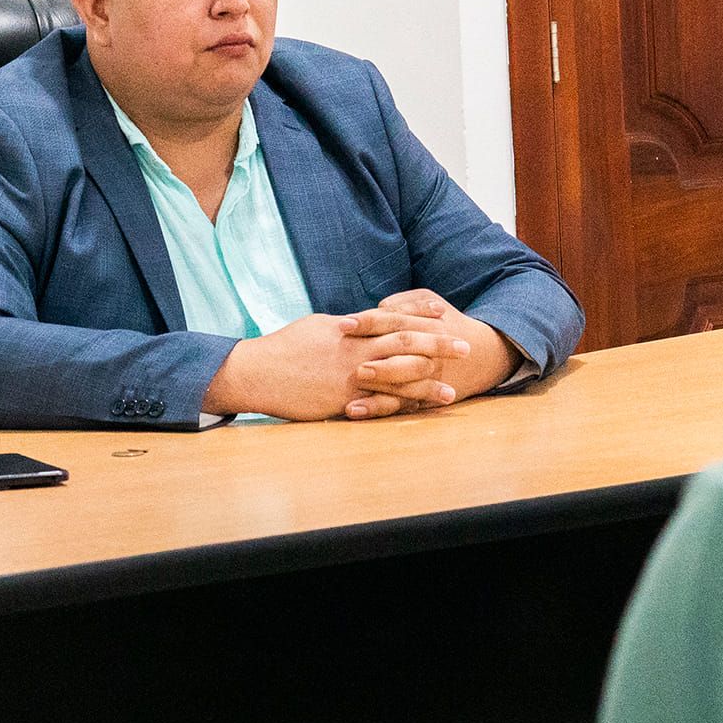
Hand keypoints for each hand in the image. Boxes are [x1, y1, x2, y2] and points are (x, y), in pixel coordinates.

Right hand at [201, 311, 467, 420]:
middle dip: (438, 343)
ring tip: (455, 386)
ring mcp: (351, 373)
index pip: (391, 315)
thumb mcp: (315, 328)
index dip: (418, 313)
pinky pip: (380, 401)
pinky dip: (405, 404)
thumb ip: (341, 328)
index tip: (442, 311)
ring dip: (430, 379)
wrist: (257, 371)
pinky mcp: (343, 398)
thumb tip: (357, 324)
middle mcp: (355, 347)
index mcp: (349, 326)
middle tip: (465, 344)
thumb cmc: (282, 349)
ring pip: (399, 373)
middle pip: (405, 341)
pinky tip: (422, 411)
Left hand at [339, 290, 518, 416]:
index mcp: (427, 323)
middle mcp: (429, 351)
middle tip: (354, 363)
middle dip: (379, 357)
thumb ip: (403, 303)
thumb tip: (379, 307)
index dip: (369, 322)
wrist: (479, 354)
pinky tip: (354, 410)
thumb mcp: (430, 301)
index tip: (344, 324)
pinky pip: (398, 404)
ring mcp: (426, 375)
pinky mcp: (420, 396)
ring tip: (354, 385)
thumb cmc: (442, 322)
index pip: (395, 321)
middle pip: (402, 351)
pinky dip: (375, 408)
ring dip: (379, 385)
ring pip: (403, 382)